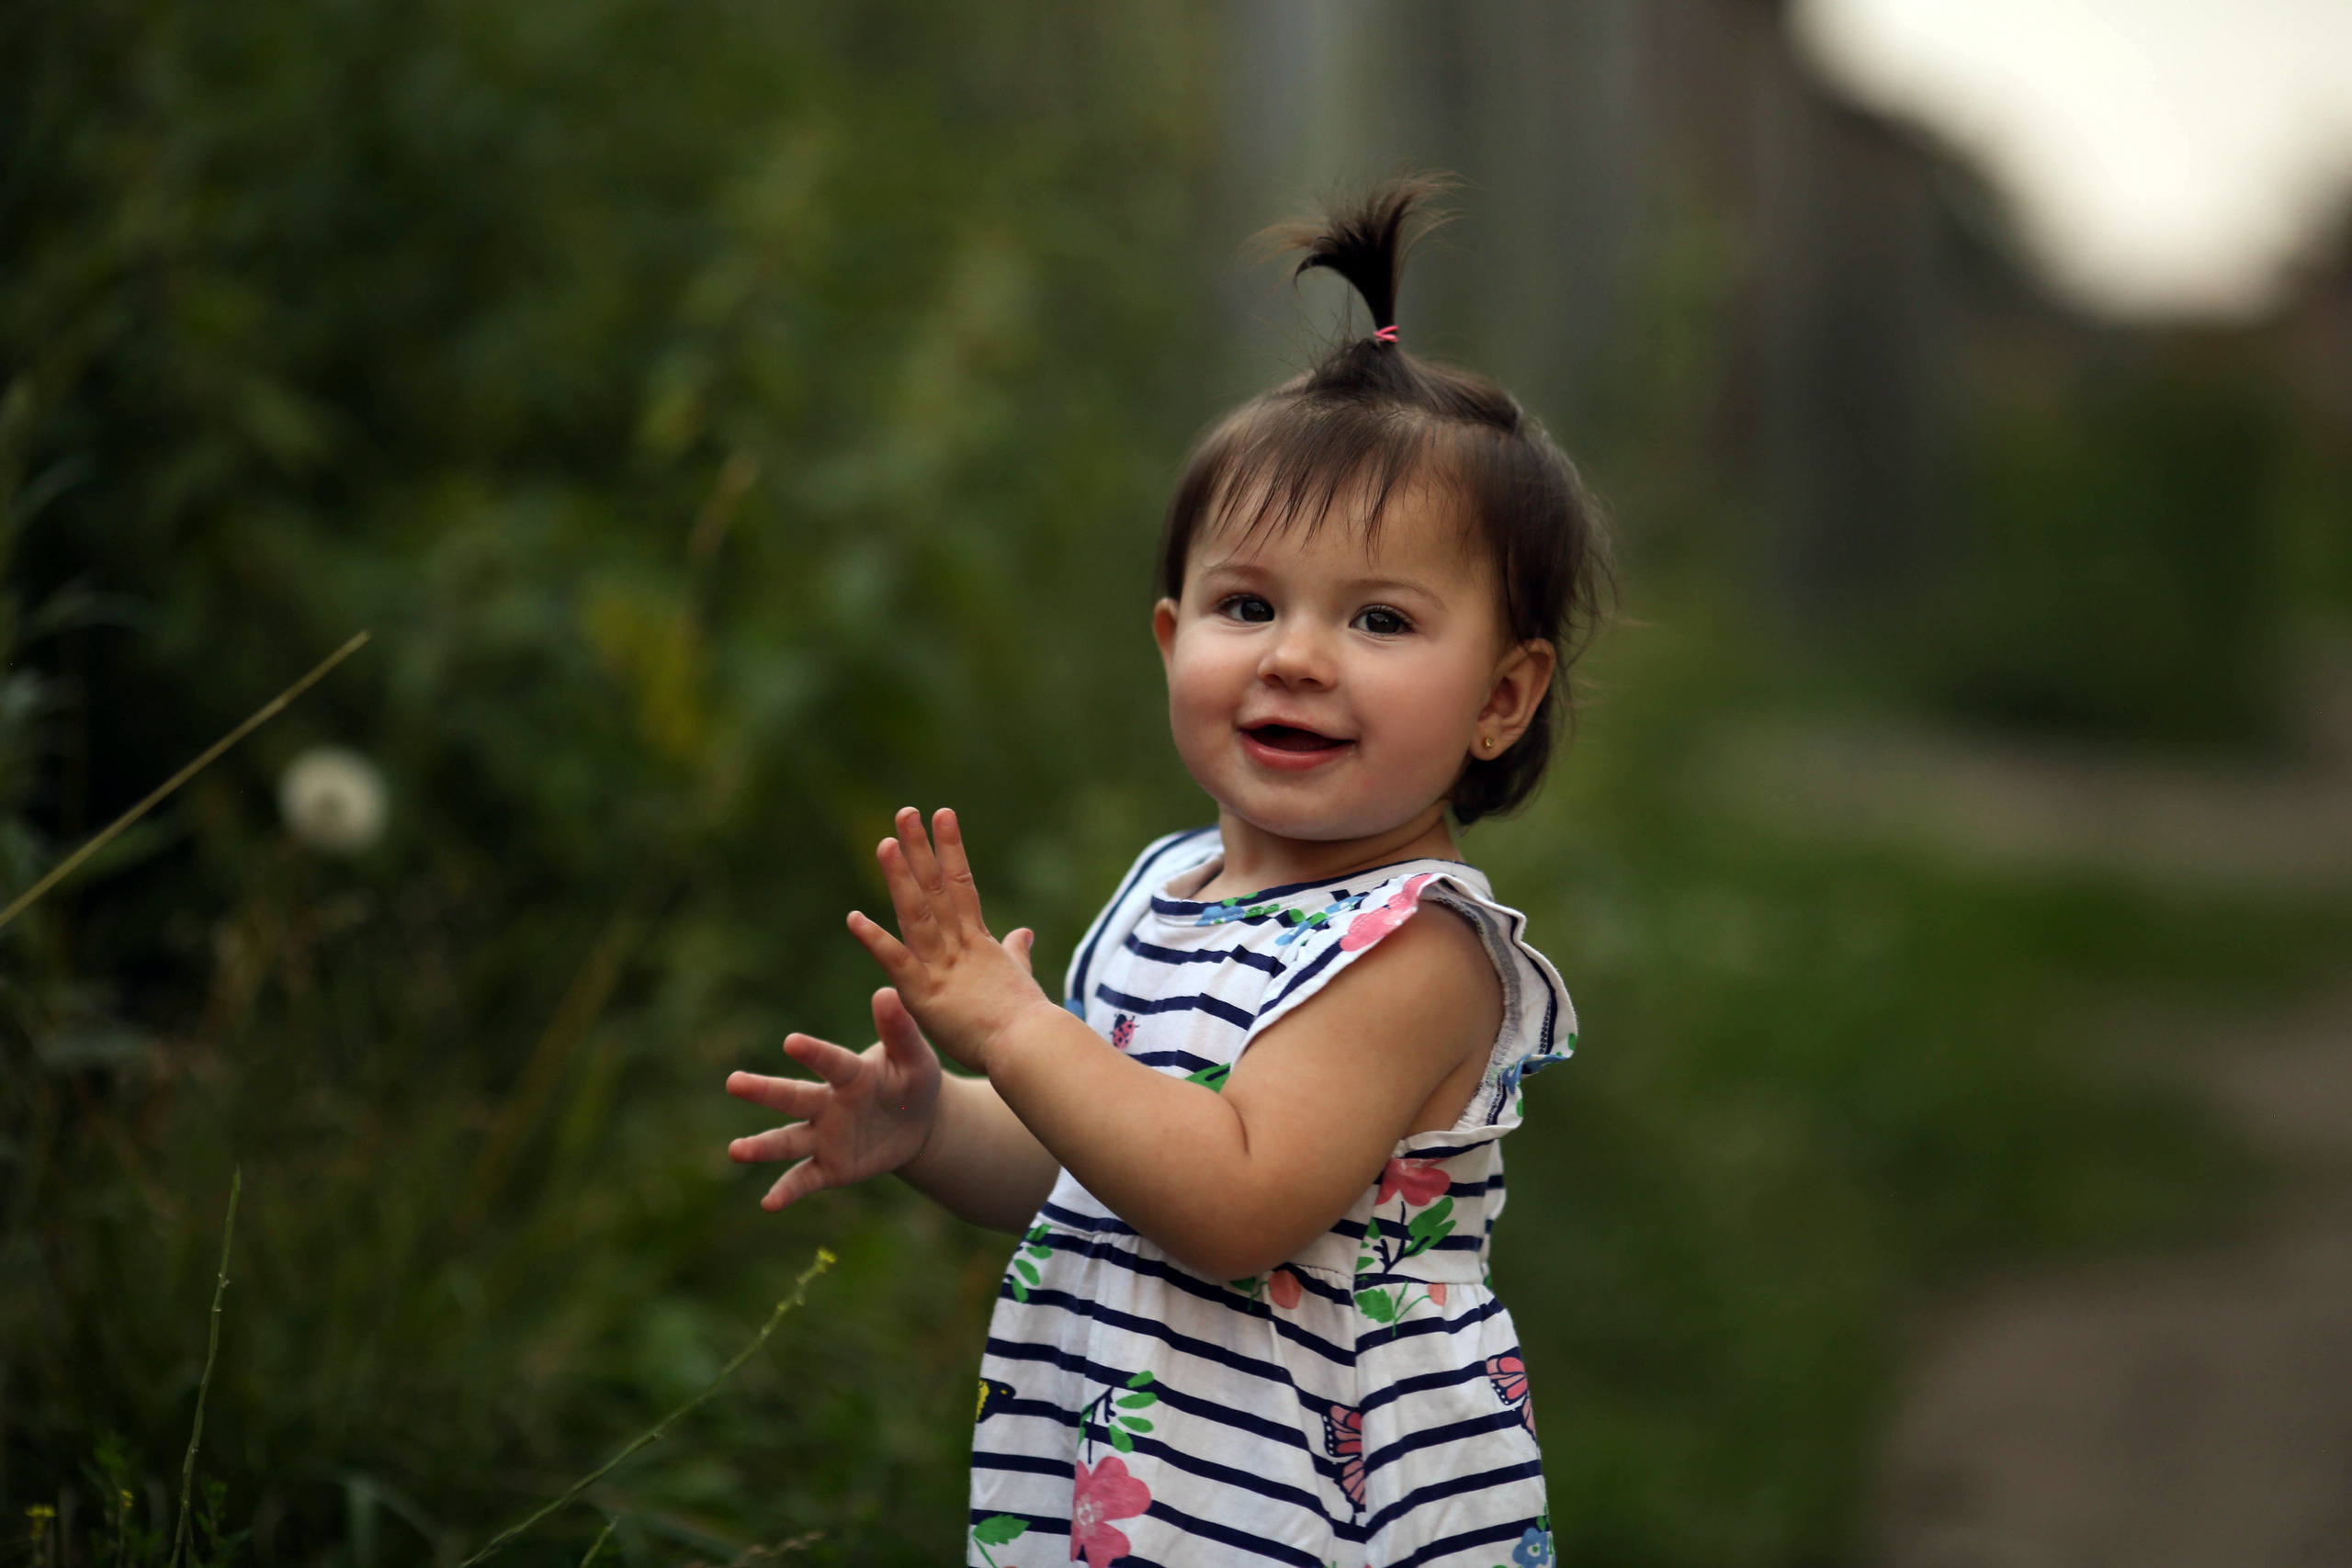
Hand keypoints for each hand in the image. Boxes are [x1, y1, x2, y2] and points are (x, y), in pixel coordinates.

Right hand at [726, 985, 948, 1210]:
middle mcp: (828, 1103)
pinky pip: (804, 1178)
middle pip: (793, 1097)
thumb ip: (900, 1030)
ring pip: (789, 1139)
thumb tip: (886, 992)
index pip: (831, 1062)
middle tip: (733, 1082)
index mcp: (850, 1073)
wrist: (918, 1124)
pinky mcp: (829, 1167)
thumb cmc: (912, 1081)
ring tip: (735, 1150)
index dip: (814, 1053)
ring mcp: (824, 1136)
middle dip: (764, 1091)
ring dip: (763, 1146)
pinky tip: (767, 1204)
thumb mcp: (915, 1058)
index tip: (791, 1042)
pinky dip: (786, 1191)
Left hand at [847, 807, 1051, 1072]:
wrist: (1030, 1047)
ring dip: (900, 877)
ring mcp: (942, 966)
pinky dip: (875, 940)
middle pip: (937, 888)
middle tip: (906, 811)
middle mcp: (959, 945)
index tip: (942, 815)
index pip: (961, 885)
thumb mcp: (1020, 977)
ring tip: (885, 842)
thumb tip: (1023, 932)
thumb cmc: (1028, 1021)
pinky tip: (853, 918)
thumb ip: (1015, 952)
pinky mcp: (925, 994)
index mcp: (978, 942)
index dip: (950, 849)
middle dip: (921, 848)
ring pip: (917, 913)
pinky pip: (896, 962)